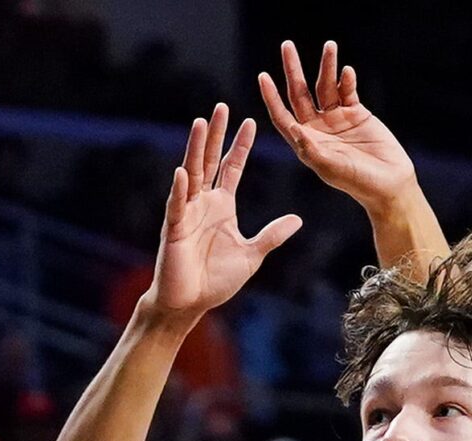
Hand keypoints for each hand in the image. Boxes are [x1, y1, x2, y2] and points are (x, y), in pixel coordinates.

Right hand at [145, 105, 304, 320]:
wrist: (190, 303)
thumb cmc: (216, 280)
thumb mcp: (252, 254)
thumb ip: (272, 235)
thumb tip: (297, 220)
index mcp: (222, 206)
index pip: (232, 168)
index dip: (240, 145)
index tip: (251, 121)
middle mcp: (203, 203)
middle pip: (210, 160)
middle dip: (216, 134)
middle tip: (221, 106)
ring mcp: (186, 212)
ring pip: (191, 174)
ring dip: (195, 149)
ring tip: (200, 123)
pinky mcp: (174, 229)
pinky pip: (177, 205)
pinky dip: (180, 189)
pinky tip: (183, 171)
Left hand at [258, 40, 417, 208]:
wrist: (390, 183)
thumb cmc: (359, 182)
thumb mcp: (331, 167)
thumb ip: (311, 149)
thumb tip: (292, 126)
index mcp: (306, 141)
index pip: (282, 115)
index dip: (271, 97)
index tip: (263, 76)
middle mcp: (317, 127)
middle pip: (300, 93)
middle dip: (293, 69)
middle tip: (287, 45)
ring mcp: (337, 119)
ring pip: (326, 86)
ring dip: (327, 67)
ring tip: (330, 46)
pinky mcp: (357, 113)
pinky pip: (348, 91)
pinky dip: (347, 80)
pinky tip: (347, 71)